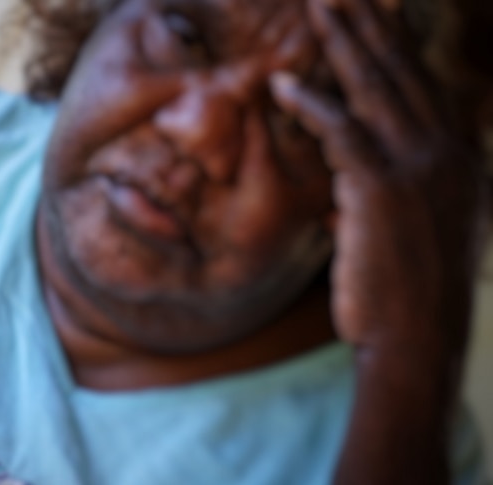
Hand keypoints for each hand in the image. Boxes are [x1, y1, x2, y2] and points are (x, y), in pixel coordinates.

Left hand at [271, 0, 486, 363]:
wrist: (418, 339)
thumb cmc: (412, 290)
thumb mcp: (421, 229)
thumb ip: (395, 190)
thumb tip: (353, 176)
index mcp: (460, 157)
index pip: (426, 83)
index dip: (401, 40)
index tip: (383, 3)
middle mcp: (448, 152)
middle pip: (402, 71)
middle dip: (371, 21)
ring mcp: (420, 168)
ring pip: (377, 87)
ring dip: (345, 40)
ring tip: (317, 4)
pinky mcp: (383, 190)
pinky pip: (342, 132)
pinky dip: (312, 105)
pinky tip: (284, 84)